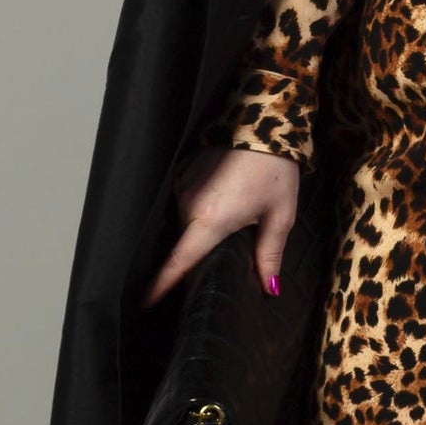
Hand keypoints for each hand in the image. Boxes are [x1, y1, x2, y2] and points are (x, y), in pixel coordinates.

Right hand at [141, 144, 299, 306]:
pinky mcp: (184, 172)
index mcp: (210, 221)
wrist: (263, 122)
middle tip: (228, 248)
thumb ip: (269, 256)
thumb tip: (268, 289)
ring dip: (202, 227)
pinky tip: (225, 199)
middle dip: (200, 252)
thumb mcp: (280, 217)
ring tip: (233, 216)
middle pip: (186, 243)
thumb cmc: (274, 171)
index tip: (145, 301)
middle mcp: (188, 205)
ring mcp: (183, 186)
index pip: (179, 261)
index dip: (162, 283)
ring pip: (187, 221)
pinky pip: (187, 200)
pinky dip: (201, 207)